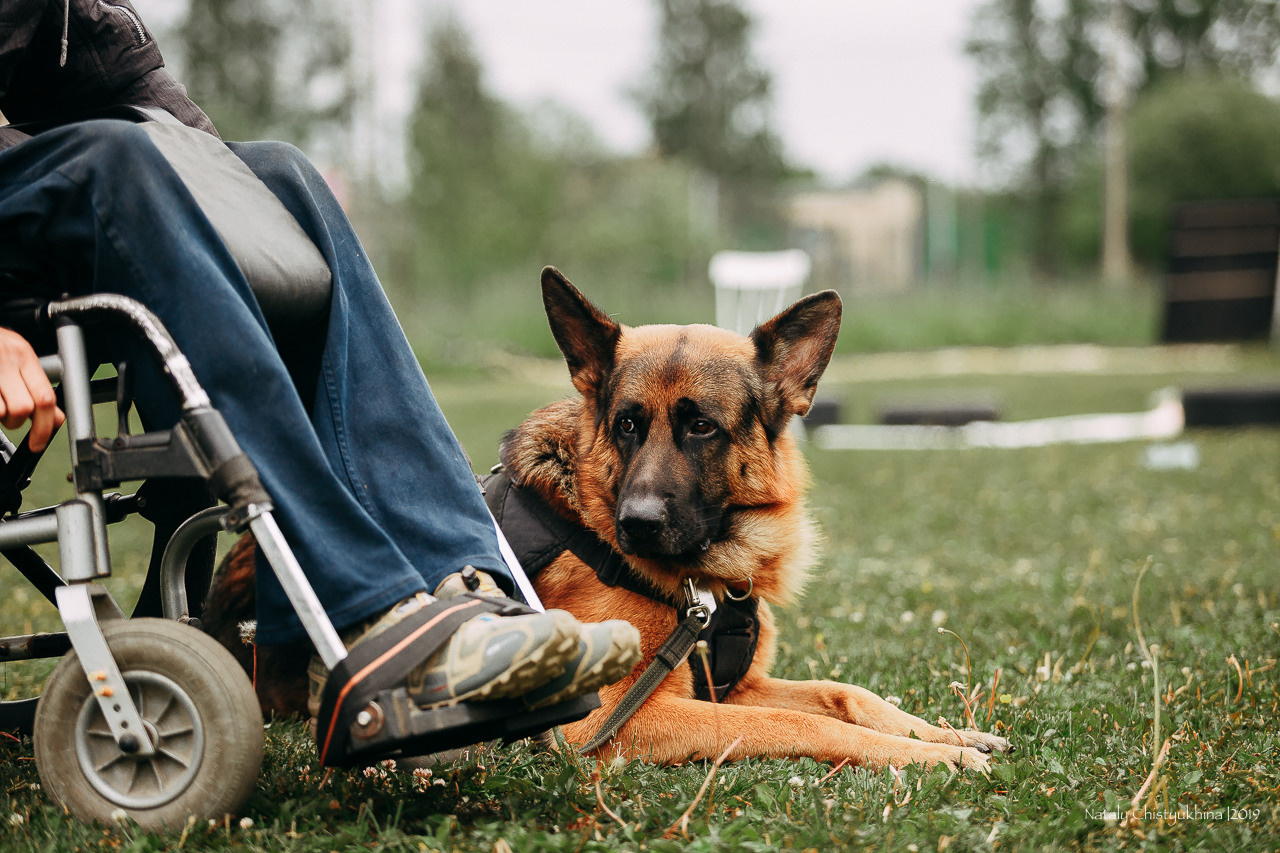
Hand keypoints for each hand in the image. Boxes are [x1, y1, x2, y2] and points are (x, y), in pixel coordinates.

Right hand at [0, 327, 63, 451]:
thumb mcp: (17, 357)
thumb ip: (36, 386)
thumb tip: (56, 417)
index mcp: (24, 355)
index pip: (45, 397)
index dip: (45, 427)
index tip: (39, 442)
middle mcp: (6, 360)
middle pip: (23, 408)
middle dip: (17, 422)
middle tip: (11, 419)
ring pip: (2, 412)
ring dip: (0, 417)